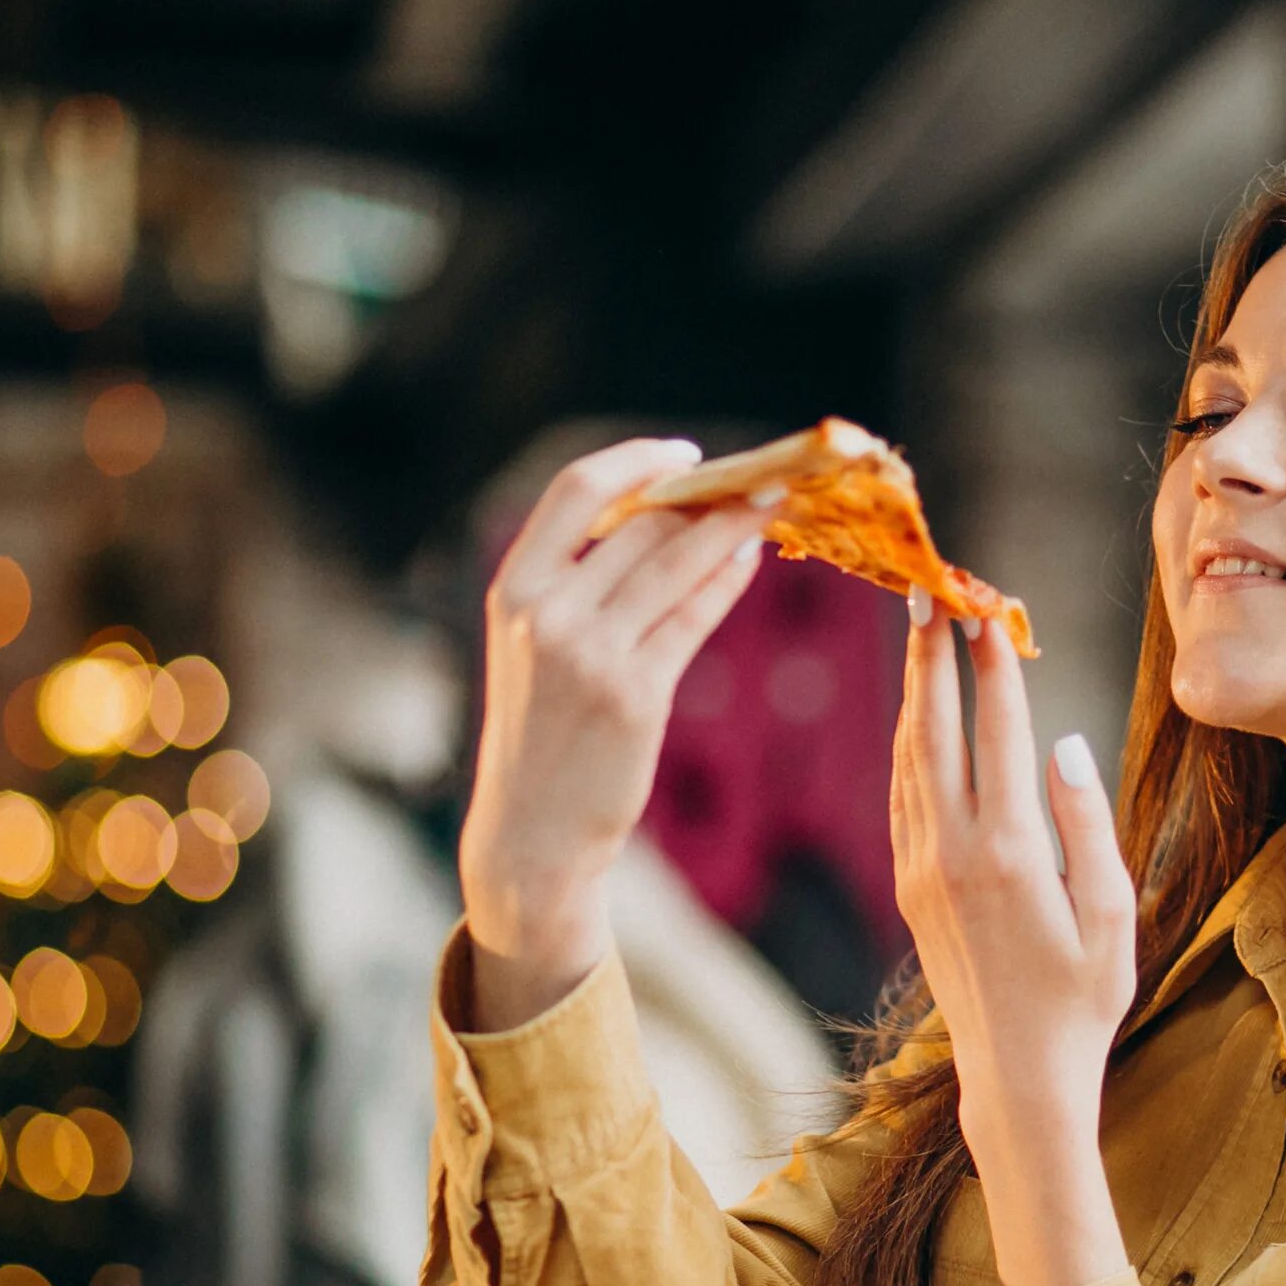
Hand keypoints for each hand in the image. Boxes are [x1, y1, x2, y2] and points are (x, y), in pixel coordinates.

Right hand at [461, 439, 766, 1028]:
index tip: (686, 453)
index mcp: (513, 589)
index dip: (636, 460)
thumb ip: (579, 584)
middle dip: (708, 493)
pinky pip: (693, 617)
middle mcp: (545, 613)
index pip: (575, 491)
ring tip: (773, 504)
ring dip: (733, 526)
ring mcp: (589, 654)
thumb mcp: (533, 647)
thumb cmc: (540, 734)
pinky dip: (727, 581)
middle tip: (759, 474)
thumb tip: (666, 517)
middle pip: (643, 524)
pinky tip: (750, 560)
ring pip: (677, 562)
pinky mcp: (633, 694)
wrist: (532, 833)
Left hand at [889, 590, 1136, 1285]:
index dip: (992, 664)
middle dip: (933, 655)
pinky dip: (907, 745)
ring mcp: (923, 870)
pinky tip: (915, 717)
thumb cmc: (1084, 1000)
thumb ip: (1089, 823)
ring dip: (914, 692)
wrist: (1016, 1075)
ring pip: (909, 759)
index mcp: (1014, 852)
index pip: (999, 732)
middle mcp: (956, 853)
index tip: (988, 607)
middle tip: (932, 590)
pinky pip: (902, 797)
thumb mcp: (1113, 915)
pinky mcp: (910, 888)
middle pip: (935, 730)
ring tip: (920, 634)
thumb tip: (1066, 742)